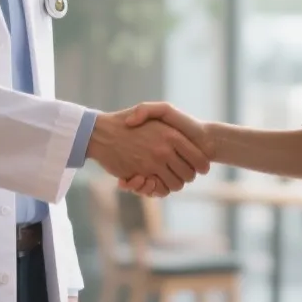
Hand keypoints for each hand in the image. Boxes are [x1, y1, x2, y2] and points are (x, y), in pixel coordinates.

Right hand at [88, 104, 207, 194]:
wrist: (100, 133)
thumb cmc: (128, 120)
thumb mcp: (155, 112)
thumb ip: (176, 125)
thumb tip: (191, 141)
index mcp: (172, 135)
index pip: (200, 161)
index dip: (200, 167)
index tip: (197, 168)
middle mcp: (165, 150)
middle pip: (189, 176)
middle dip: (185, 177)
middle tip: (176, 172)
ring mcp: (153, 163)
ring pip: (175, 185)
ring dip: (171, 184)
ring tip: (163, 176)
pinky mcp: (140, 174)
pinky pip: (159, 189)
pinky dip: (157, 190)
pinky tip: (150, 180)